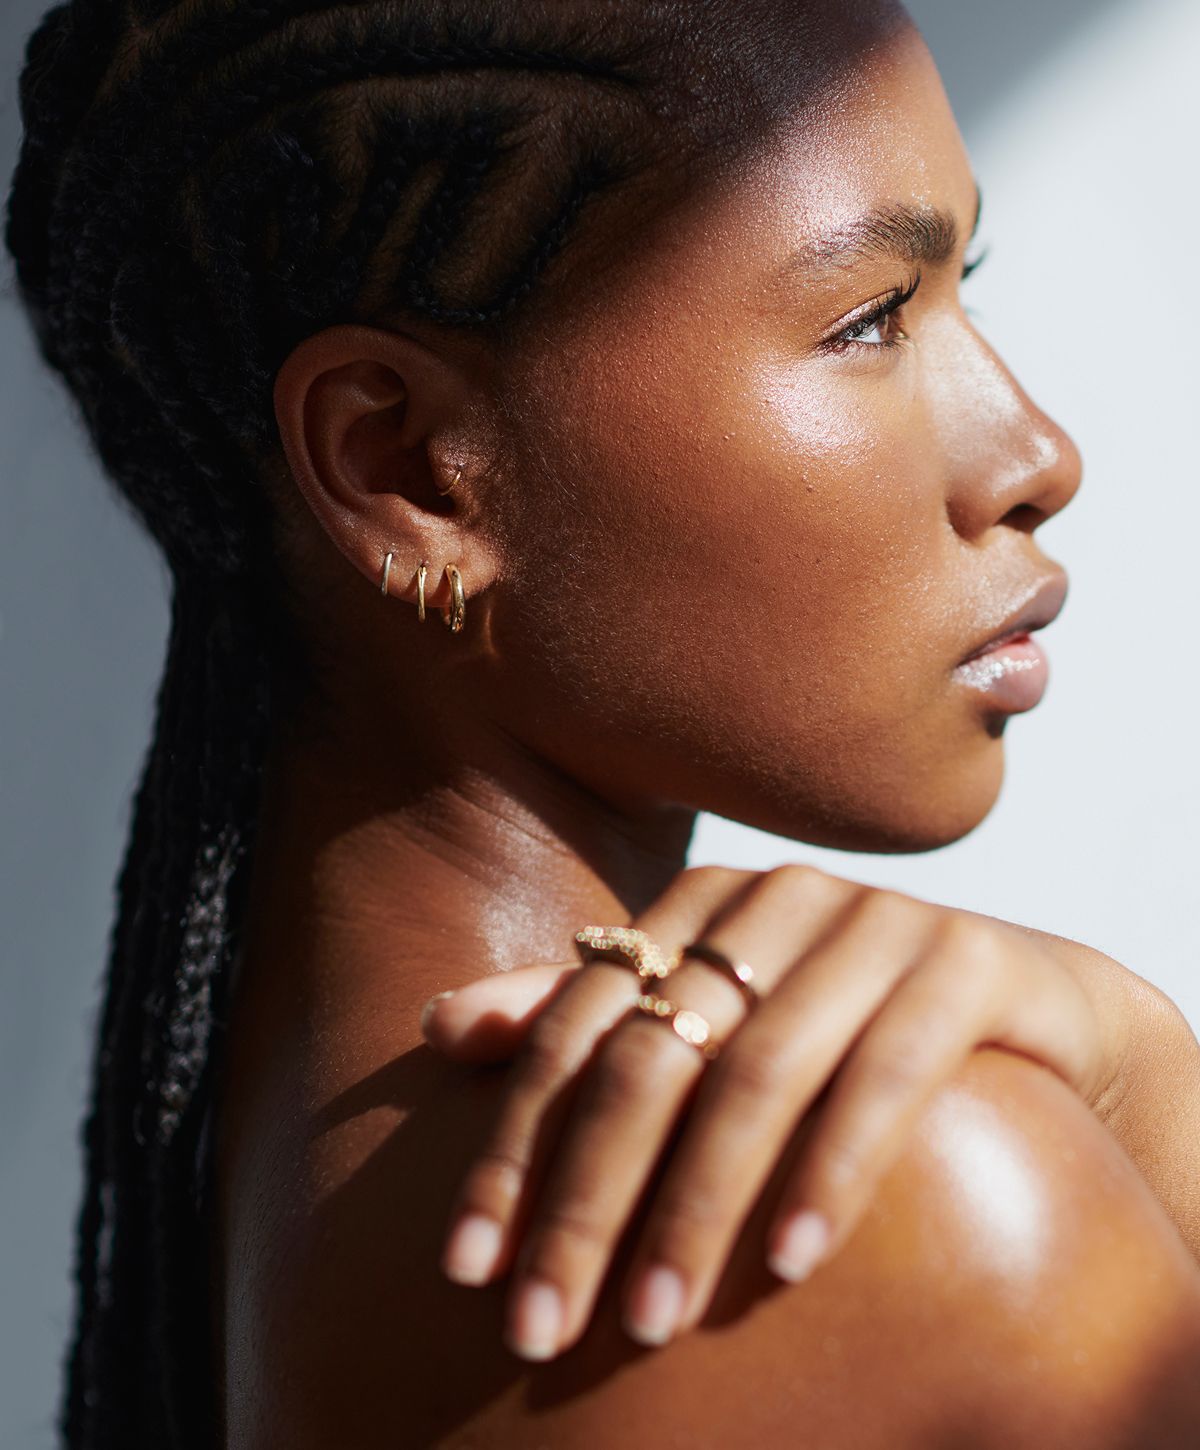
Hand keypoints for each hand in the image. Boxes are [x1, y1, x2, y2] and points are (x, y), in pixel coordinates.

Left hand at [420, 863, 1111, 1361]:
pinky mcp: (964, 965)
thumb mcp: (713, 1020)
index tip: (465, 1269)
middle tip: (539, 1329)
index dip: (513, 1149)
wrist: (1020, 1002)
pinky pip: (887, 1072)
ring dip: (698, 1208)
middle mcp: (774, 902)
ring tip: (651, 1324)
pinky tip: (791, 1262)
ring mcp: (872, 925)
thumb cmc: (840, 1022)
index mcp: (696, 908)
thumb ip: (591, 1022)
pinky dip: (832, 1169)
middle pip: (650, 1057)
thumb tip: (435, 1025)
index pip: (573, 1030)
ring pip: (757, 1074)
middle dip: (585, 1201)